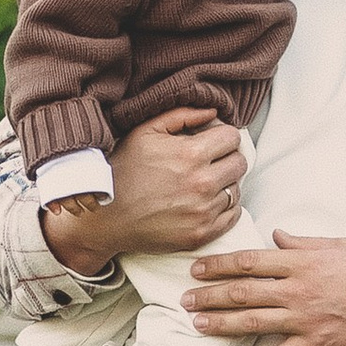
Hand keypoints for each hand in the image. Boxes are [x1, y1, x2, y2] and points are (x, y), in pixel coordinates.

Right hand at [42, 106, 245, 271]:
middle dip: (227, 157)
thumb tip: (213, 112)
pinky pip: (233, 215)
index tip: (212, 141)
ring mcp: (203, 212)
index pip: (232, 138)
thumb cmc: (123, 170)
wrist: (105, 217)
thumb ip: (181, 115)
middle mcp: (201, 184)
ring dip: (225, 183)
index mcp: (191, 155)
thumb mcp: (145, 131)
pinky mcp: (201, 234)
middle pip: (239, 163)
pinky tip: (206, 200)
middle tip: (210, 160)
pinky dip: (225, 206)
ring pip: (236, 189)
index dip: (222, 135)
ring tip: (204, 181)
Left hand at [182, 229, 345, 345]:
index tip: (197, 269)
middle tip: (184, 299)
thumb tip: (276, 235)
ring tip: (196, 325)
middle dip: (209, 295)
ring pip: (252, 322)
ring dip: (220, 324)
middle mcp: (297, 290)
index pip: (249, 262)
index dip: (218, 266)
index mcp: (301, 263)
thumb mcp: (338, 246)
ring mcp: (304, 320)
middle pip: (242, 292)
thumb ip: (303, 242)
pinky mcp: (315, 345)